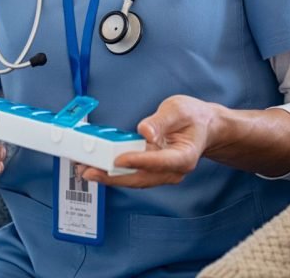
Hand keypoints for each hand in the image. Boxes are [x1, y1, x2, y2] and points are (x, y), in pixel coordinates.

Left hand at [81, 94, 218, 188]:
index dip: (139, 161)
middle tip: (89, 170)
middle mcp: (174, 170)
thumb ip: (162, 120)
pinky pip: (133, 175)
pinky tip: (98, 167)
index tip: (119, 158)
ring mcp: (163, 173)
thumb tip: (145, 131)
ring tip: (86, 169)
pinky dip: (115, 172)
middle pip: (141, 178)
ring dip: (110, 176)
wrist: (203, 126)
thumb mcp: (179, 109)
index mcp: (185, 156)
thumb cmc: (194, 117)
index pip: (160, 162)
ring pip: (134, 180)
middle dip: (113, 176)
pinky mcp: (153, 172)